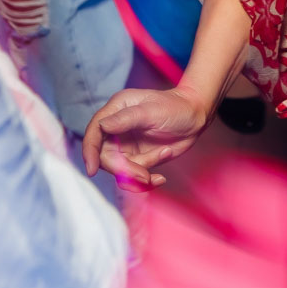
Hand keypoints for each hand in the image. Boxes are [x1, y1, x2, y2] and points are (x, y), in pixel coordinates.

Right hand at [83, 86, 212, 188]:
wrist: (196, 118)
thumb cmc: (176, 107)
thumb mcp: (152, 111)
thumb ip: (126, 119)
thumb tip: (102, 126)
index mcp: (116, 110)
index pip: (95, 132)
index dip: (90, 151)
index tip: (91, 169)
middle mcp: (117, 128)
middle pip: (106, 157)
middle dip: (124, 169)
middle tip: (144, 175)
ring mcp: (126, 145)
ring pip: (120, 169)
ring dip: (138, 174)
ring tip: (159, 168)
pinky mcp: (137, 158)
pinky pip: (133, 176)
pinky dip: (145, 181)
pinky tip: (160, 178)